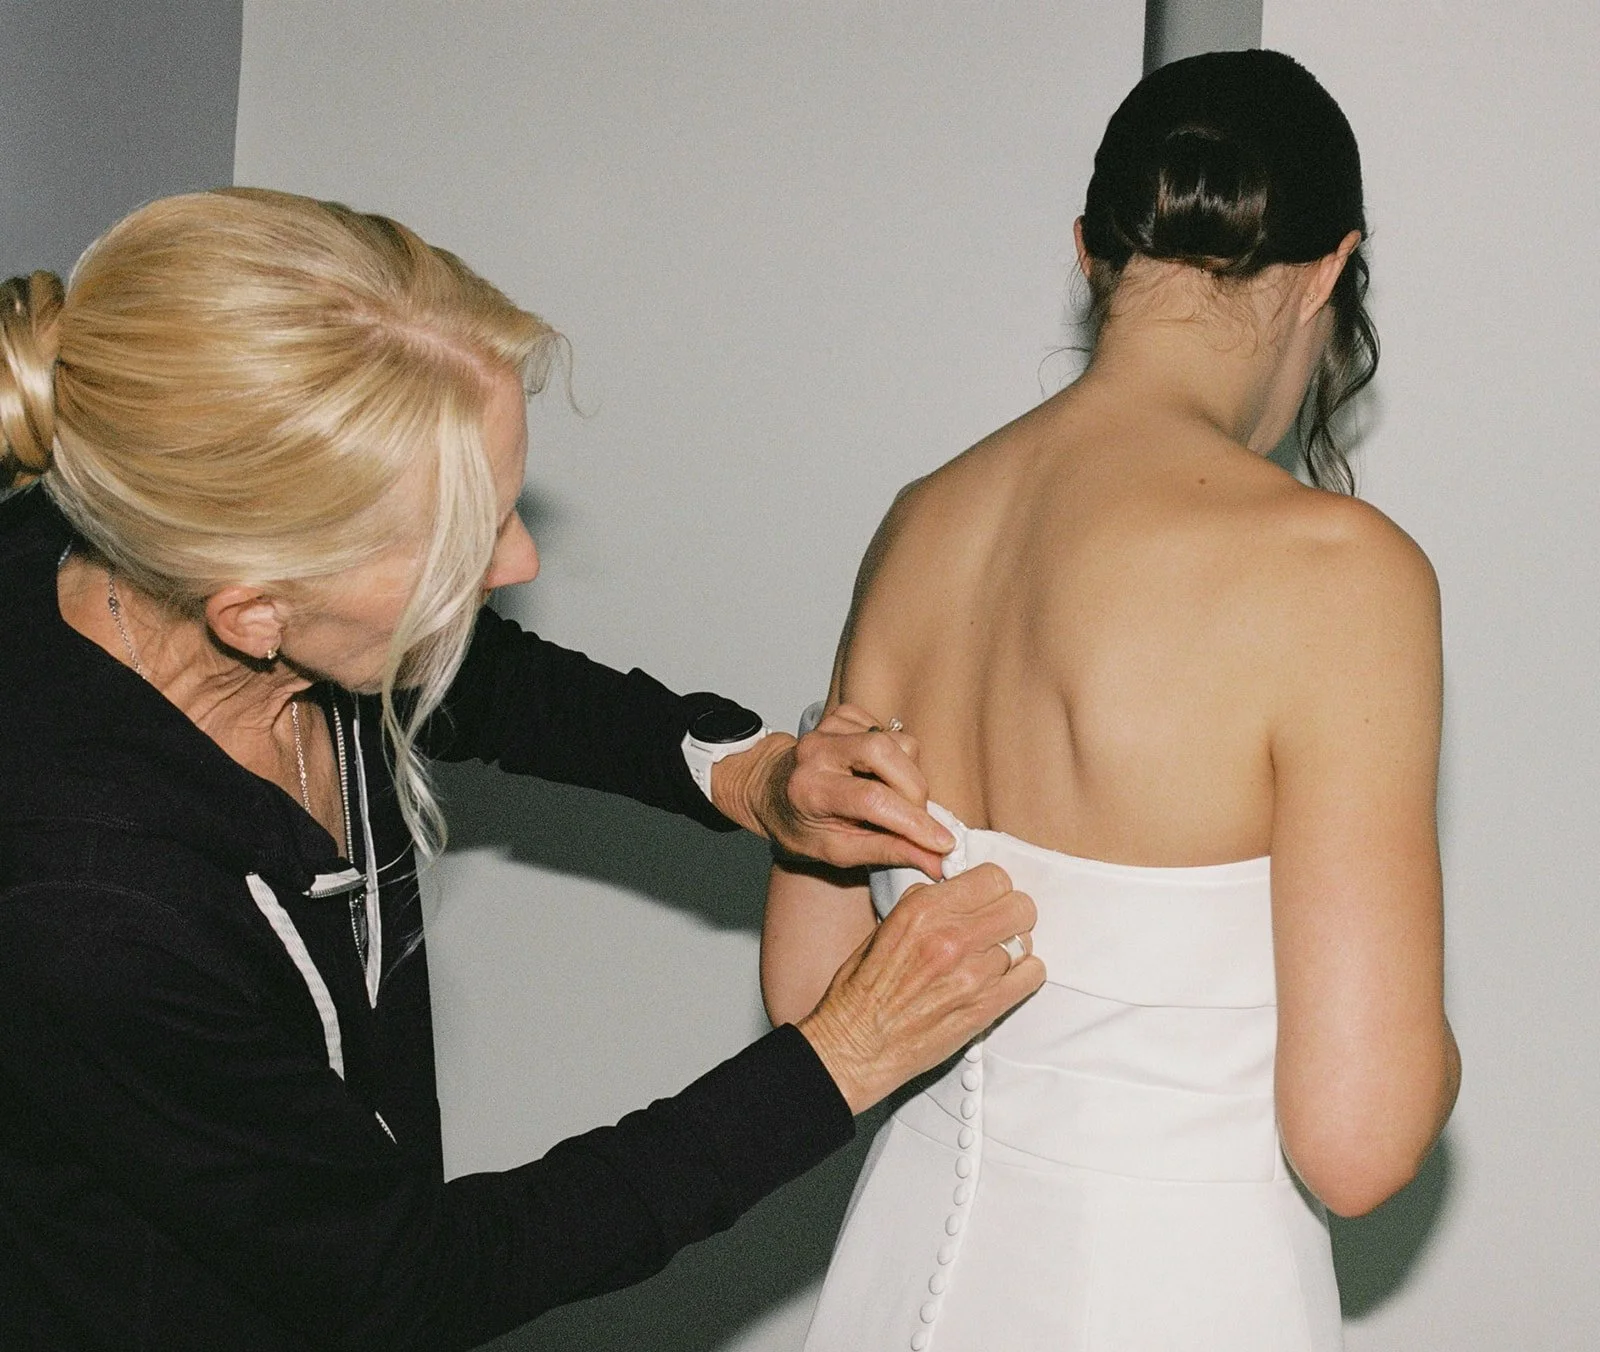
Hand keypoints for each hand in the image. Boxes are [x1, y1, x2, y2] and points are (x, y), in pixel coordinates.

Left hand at [711, 704, 954, 875]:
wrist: (768, 788)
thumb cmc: (799, 823)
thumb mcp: (834, 850)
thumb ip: (886, 851)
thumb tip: (935, 860)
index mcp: (810, 789)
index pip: (872, 800)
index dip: (914, 823)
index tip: (943, 843)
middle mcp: (818, 750)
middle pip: (888, 754)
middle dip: (915, 792)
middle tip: (914, 819)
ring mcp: (830, 727)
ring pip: (897, 742)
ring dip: (908, 774)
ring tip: (889, 798)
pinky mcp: (844, 715)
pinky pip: (891, 731)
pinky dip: (896, 757)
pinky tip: (876, 775)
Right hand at [795, 863, 1043, 1113]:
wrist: (856, 1044)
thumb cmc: (862, 991)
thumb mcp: (886, 927)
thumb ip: (926, 904)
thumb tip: (956, 893)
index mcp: (924, 910)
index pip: (993, 877)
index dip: (992, 888)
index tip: (988, 898)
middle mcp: (952, 936)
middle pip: (1019, 906)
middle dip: (1010, 913)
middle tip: (997, 926)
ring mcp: (973, 973)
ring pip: (1025, 941)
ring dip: (1012, 947)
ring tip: (991, 958)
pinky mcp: (986, 1006)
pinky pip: (1032, 975)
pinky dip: (1023, 974)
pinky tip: (1003, 978)